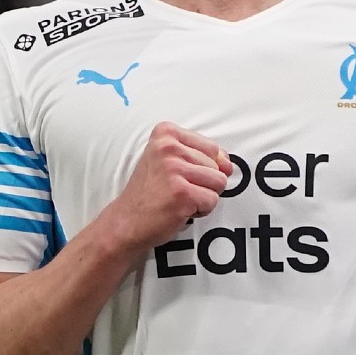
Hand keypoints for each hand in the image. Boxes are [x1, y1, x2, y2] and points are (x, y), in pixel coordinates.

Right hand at [102, 122, 232, 253]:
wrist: (126, 221)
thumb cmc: (150, 192)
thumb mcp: (170, 161)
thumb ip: (202, 155)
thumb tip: (229, 165)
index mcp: (165, 133)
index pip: (211, 147)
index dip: (202, 167)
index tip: (177, 174)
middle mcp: (168, 147)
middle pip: (217, 165)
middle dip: (202, 183)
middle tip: (175, 189)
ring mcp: (174, 170)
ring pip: (218, 182)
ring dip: (203, 196)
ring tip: (178, 198)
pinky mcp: (181, 193)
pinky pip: (212, 200)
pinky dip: (200, 210)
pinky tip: (179, 209)